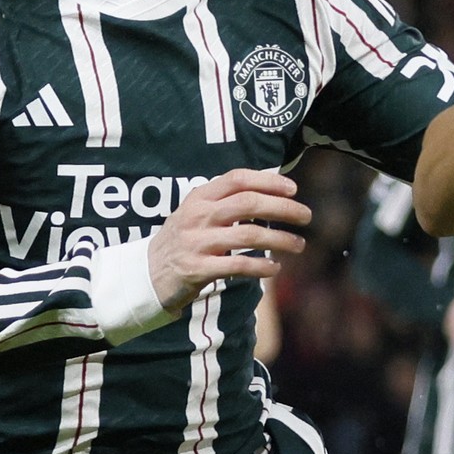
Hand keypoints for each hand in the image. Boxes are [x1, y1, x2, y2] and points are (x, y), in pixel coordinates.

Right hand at [148, 167, 307, 308]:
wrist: (147, 274)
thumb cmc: (184, 241)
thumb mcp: (198, 213)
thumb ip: (227, 202)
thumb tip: (272, 193)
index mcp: (200, 197)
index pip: (238, 179)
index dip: (269, 181)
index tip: (293, 190)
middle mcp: (198, 215)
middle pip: (248, 203)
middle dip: (283, 208)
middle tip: (306, 216)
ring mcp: (197, 242)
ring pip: (248, 234)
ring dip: (280, 239)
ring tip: (299, 245)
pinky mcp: (197, 269)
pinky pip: (237, 265)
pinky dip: (261, 266)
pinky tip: (275, 268)